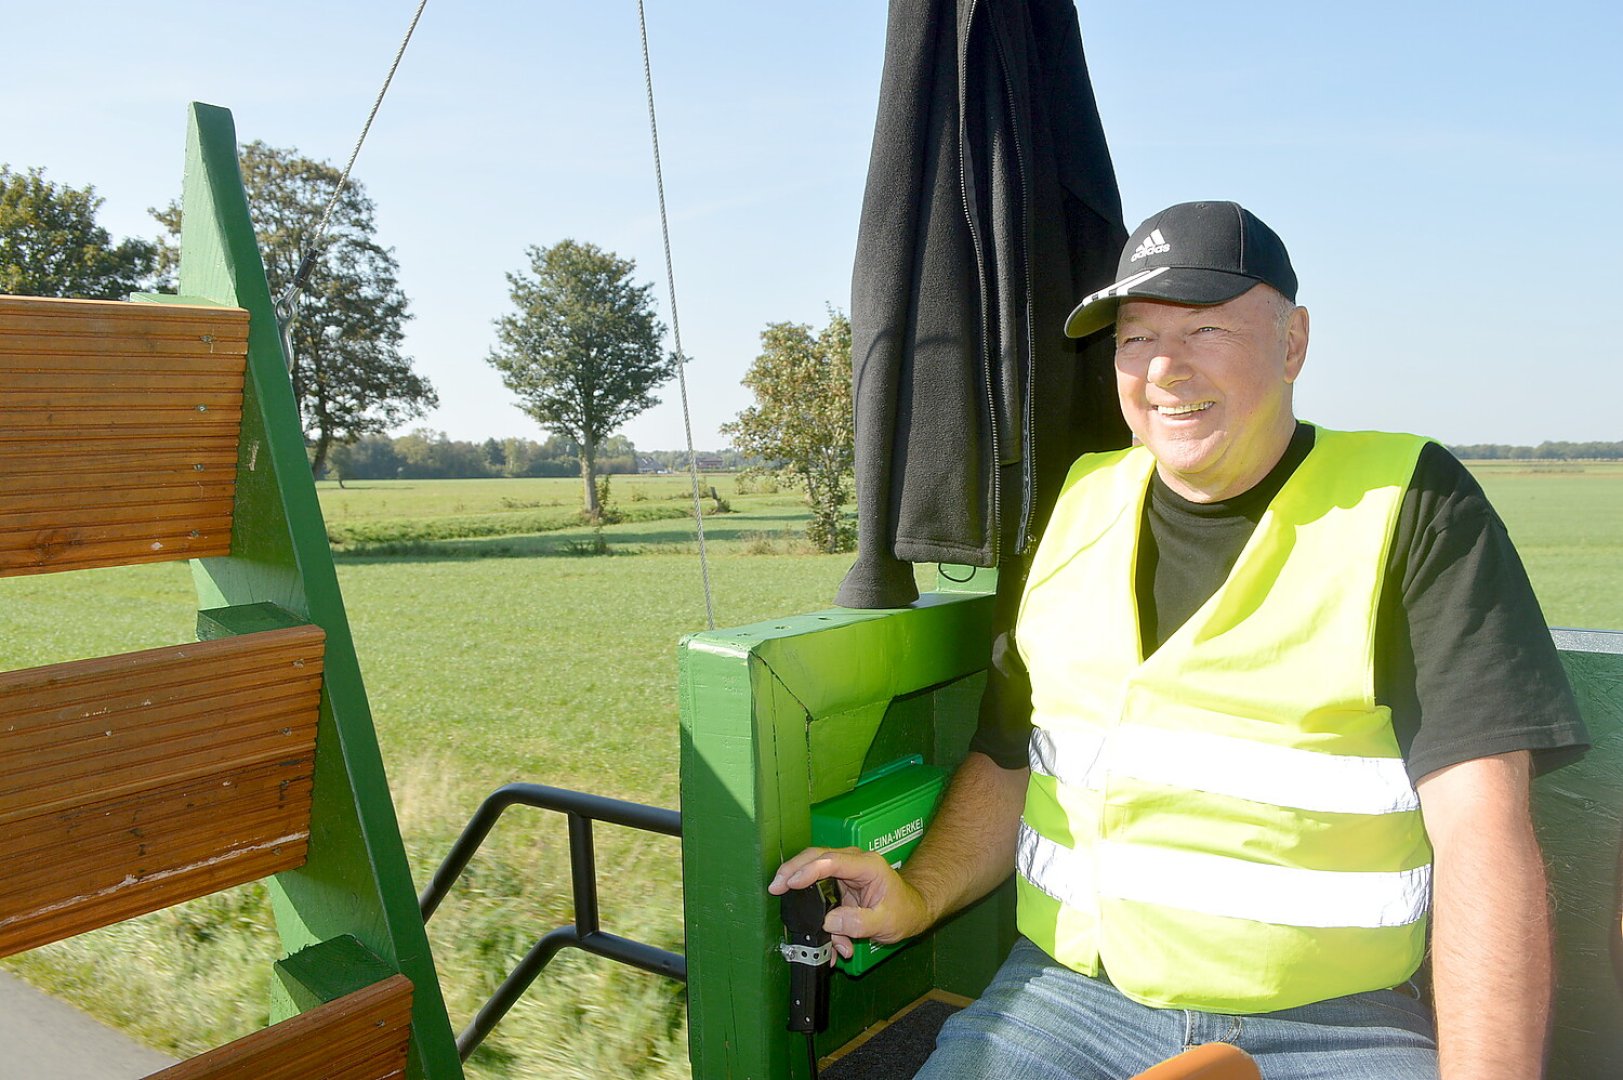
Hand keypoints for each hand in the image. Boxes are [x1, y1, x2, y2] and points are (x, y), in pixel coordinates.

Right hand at [768, 847, 932, 959]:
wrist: (912, 910)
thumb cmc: (904, 912)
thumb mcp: (886, 922)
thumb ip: (858, 923)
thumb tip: (828, 922)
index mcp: (867, 866)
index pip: (832, 861)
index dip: (809, 870)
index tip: (790, 883)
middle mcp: (853, 862)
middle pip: (816, 857)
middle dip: (793, 871)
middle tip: (774, 887)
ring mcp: (844, 871)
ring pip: (814, 873)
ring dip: (801, 894)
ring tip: (795, 918)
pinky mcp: (839, 884)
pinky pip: (819, 891)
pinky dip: (814, 910)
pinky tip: (818, 933)